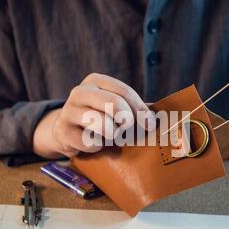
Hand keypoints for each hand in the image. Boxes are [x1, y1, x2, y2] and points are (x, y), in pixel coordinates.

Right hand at [33, 73, 154, 157]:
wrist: (65, 130)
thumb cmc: (99, 116)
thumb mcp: (115, 106)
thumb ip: (137, 108)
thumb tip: (166, 117)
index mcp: (95, 81)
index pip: (124, 92)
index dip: (140, 109)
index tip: (149, 124)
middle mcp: (79, 92)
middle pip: (115, 104)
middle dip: (127, 121)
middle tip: (128, 130)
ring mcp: (68, 111)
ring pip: (103, 125)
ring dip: (113, 135)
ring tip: (111, 136)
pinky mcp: (63, 132)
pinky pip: (91, 143)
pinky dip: (98, 147)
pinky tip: (95, 143)